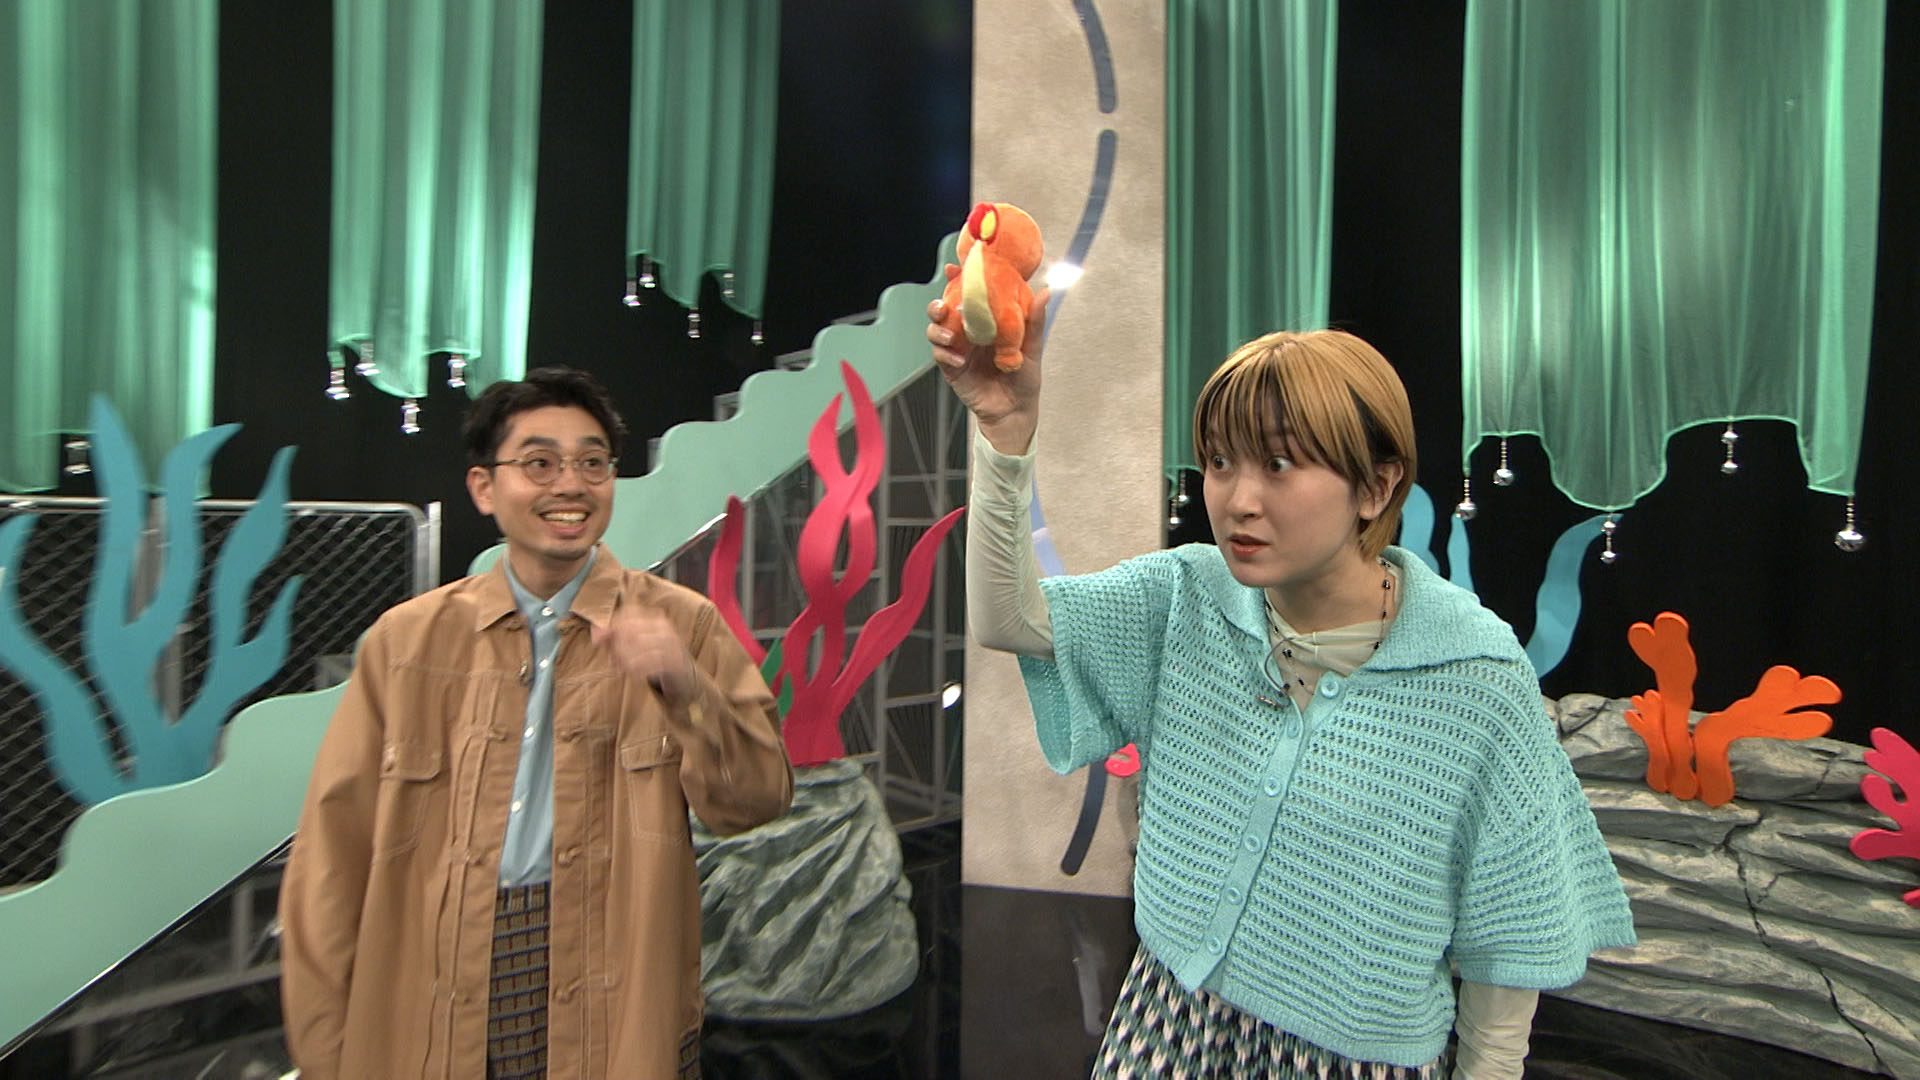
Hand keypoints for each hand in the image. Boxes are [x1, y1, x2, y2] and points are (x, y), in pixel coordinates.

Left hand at [591, 601, 696, 704]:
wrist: (686, 674)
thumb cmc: (656, 655)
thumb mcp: (638, 643)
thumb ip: (615, 637)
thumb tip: (595, 635)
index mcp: (656, 618)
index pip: (628, 613)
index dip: (610, 625)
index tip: (597, 641)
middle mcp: (665, 628)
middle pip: (630, 631)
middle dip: (616, 647)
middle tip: (612, 660)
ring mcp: (671, 645)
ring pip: (637, 648)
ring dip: (624, 661)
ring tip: (621, 668)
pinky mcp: (674, 662)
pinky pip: (649, 665)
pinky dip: (636, 671)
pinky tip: (632, 675)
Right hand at [926, 270, 1049, 454]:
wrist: (1016, 410)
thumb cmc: (1025, 377)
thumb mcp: (1032, 346)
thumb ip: (1034, 320)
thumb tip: (1045, 291)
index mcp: (985, 321)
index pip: (967, 295)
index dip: (957, 280)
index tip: (953, 268)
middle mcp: (968, 332)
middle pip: (944, 311)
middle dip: (938, 304)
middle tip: (943, 304)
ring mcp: (958, 350)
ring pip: (936, 331)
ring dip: (937, 329)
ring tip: (950, 334)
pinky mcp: (952, 369)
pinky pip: (941, 357)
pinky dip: (946, 355)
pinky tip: (959, 359)